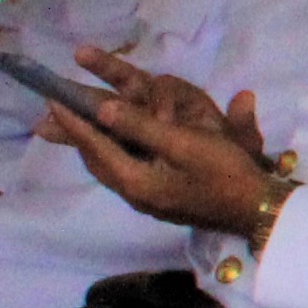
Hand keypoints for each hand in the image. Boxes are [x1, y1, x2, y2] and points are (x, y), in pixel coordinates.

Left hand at [35, 62, 279, 230]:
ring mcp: (147, 199)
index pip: (94, 145)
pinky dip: (115, 152)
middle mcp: (134, 192)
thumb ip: (141, 126)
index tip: (52, 99)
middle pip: (96, 160)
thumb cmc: (222, 173)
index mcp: (135, 179)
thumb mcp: (183, 143)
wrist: (254, 209)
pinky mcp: (159, 200)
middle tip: (63, 110)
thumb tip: (103, 109)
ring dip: (95, 144)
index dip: (73, 121)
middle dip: (78, 134)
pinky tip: (122, 143)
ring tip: (85, 124)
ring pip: (109, 167)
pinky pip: (125, 171)